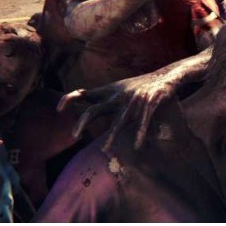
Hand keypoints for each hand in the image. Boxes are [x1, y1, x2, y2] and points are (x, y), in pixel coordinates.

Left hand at [60, 74, 177, 151]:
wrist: (167, 76)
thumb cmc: (141, 85)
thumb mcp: (120, 89)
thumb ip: (105, 99)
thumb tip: (88, 109)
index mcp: (109, 91)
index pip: (84, 93)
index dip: (69, 99)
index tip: (58, 109)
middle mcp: (118, 96)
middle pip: (95, 109)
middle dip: (83, 122)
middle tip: (74, 136)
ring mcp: (134, 100)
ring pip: (118, 120)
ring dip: (111, 136)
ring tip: (104, 150)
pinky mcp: (150, 103)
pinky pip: (142, 122)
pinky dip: (139, 134)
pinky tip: (137, 146)